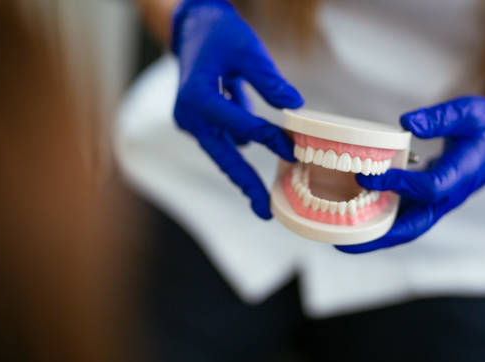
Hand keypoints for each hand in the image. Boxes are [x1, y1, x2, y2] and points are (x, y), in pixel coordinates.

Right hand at [171, 0, 303, 218]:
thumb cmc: (219, 34)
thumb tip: (295, 106)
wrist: (192, 28)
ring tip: (263, 196)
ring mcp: (190, 122)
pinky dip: (239, 145)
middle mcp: (189, 116)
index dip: (269, 138)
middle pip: (222, 158)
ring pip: (221, 153)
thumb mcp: (247, 50)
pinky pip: (221, 140)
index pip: (240, 125)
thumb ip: (269, 80)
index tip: (294, 150)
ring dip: (242, 170)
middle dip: (246, 184)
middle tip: (265, 211)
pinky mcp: (197, 122)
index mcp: (198, 97)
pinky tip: (257, 151)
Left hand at [337, 96, 484, 253]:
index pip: (430, 187)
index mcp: (461, 173)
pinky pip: (405, 218)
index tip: (369, 175)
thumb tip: (406, 122)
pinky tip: (354, 219)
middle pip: (414, 226)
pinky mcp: (429, 201)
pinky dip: (381, 223)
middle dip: (380, 235)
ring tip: (341, 238)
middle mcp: (448, 195)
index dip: (400, 184)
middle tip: (344, 240)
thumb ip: (441, 117)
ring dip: (376, 236)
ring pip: (407, 228)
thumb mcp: (470, 112)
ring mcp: (438, 202)